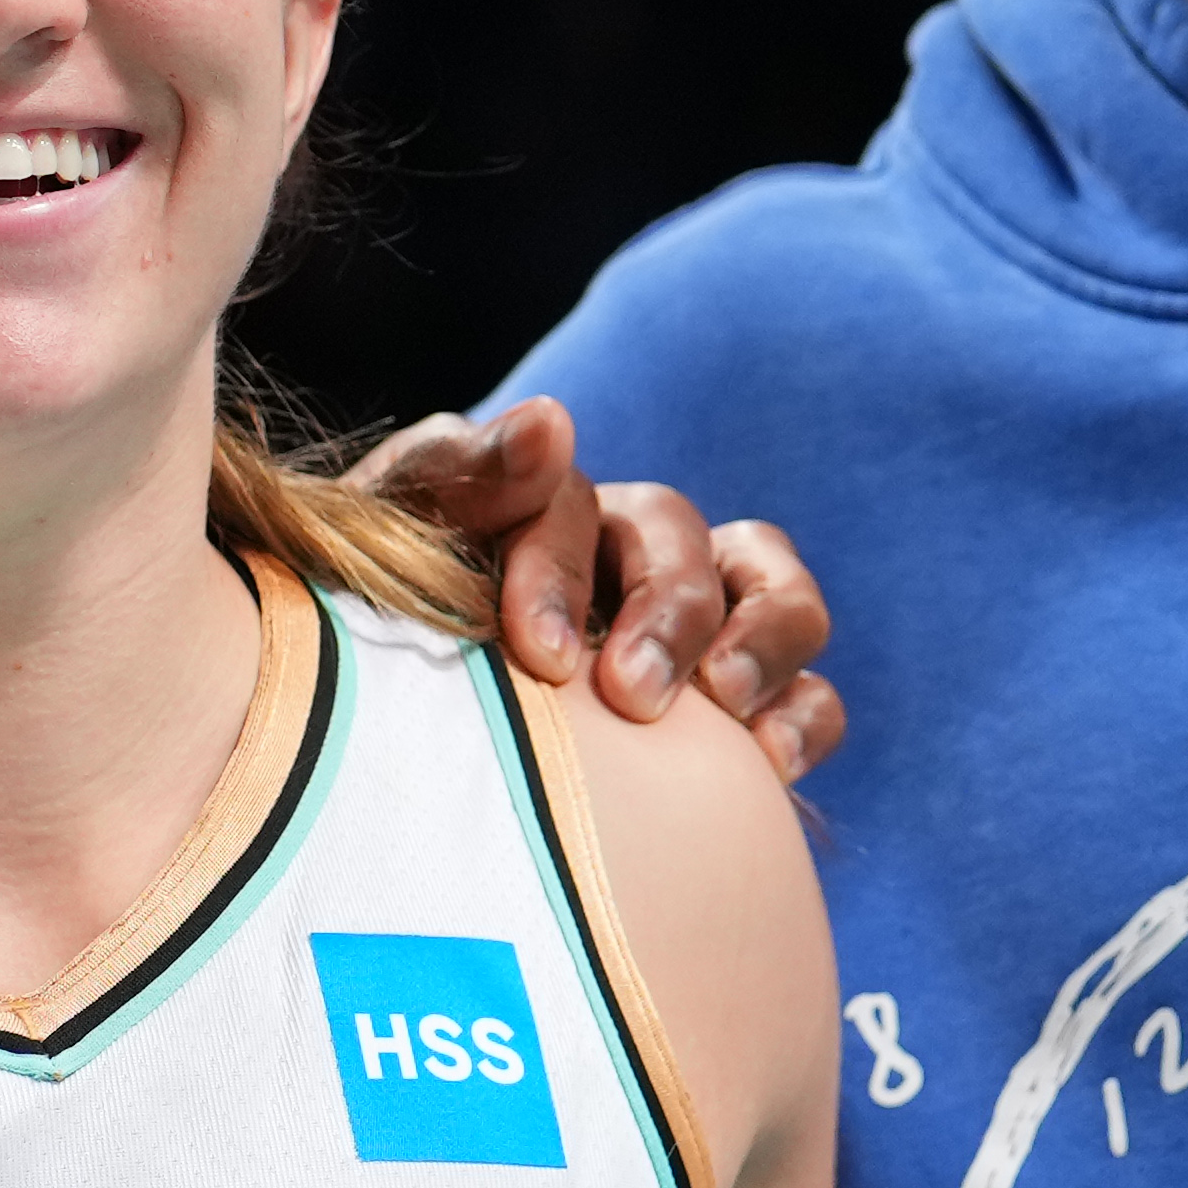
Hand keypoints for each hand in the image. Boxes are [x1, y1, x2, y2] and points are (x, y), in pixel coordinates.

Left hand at [347, 400, 844, 779]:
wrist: (380, 760)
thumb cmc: (378, 651)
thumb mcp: (382, 557)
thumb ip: (452, 480)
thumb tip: (550, 423)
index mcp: (532, 511)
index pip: (567, 502)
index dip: (559, 569)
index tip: (540, 654)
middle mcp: (624, 553)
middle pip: (679, 540)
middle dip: (665, 612)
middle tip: (631, 693)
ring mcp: (697, 627)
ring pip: (770, 590)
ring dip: (761, 638)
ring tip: (723, 704)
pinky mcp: (744, 711)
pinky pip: (809, 691)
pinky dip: (804, 714)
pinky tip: (769, 764)